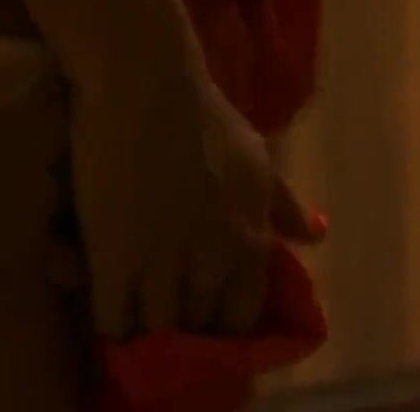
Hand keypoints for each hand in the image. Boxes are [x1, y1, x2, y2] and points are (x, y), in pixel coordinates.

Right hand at [69, 70, 323, 340]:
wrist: (142, 86)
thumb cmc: (201, 115)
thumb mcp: (257, 159)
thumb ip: (284, 205)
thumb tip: (316, 237)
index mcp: (251, 241)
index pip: (243, 315)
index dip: (220, 325)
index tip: (201, 322)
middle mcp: (213, 263)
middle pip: (198, 326)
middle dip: (182, 332)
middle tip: (160, 328)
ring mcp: (161, 265)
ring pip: (156, 327)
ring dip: (143, 333)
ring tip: (129, 330)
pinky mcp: (113, 260)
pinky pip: (111, 318)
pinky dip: (108, 326)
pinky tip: (103, 321)